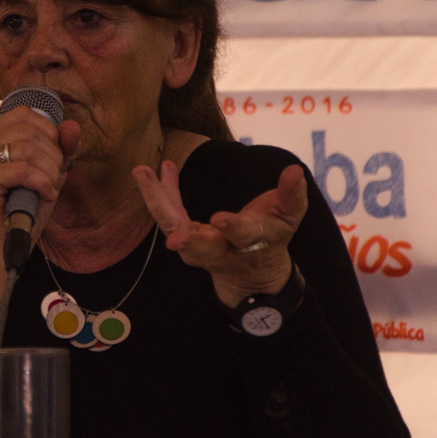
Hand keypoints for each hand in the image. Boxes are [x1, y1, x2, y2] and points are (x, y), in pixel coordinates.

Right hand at [0, 107, 79, 303]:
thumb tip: (72, 126)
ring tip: (49, 188)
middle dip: (53, 156)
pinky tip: (44, 195)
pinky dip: (42, 183)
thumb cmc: (26, 203)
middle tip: (54, 179)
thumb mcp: (49, 168)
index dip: (50, 135)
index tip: (55, 159)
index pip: (26, 115)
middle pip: (30, 132)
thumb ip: (62, 145)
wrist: (7, 239)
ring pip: (29, 150)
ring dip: (49, 172)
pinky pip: (23, 170)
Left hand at [133, 161, 306, 306]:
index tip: (220, 219)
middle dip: (188, 241)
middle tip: (174, 239)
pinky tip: (156, 167)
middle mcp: (221, 250)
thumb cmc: (272, 235)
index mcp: (251, 244)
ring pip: (174, 226)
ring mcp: (198, 247)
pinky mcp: (185, 236)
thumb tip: (294, 171)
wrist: (251, 270)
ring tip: (142, 171)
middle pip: (202, 247)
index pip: (242, 236)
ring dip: (156, 200)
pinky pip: (168, 214)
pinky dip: (160, 191)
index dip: (232, 228)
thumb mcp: (289, 217)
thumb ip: (292, 196)